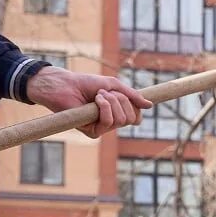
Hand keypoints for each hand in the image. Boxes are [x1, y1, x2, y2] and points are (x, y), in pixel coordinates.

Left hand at [26, 67, 151, 137]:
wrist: (66, 85)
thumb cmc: (86, 84)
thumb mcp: (113, 85)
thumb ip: (131, 96)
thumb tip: (149, 105)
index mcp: (117, 112)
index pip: (136, 117)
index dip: (135, 107)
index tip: (126, 95)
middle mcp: (111, 122)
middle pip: (131, 118)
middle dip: (122, 100)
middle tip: (106, 92)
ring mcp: (102, 128)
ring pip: (121, 120)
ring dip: (112, 102)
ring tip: (98, 95)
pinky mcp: (92, 132)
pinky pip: (108, 122)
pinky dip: (104, 108)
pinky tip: (95, 101)